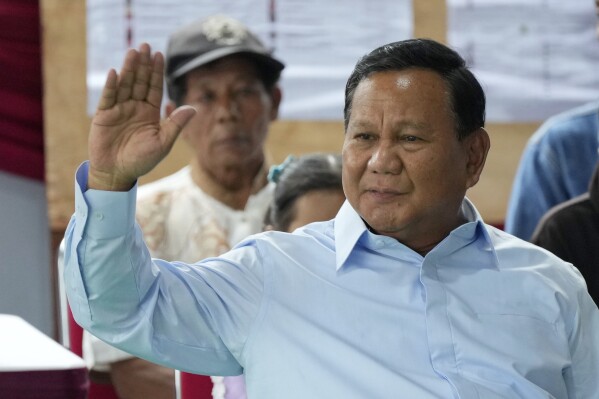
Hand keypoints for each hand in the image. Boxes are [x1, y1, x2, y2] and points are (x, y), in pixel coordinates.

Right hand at [87, 43, 195, 190]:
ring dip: (129, 69)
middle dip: (143, 64)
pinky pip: (108, 98)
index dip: (157, 72)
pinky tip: (116, 73)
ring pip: (125, 85)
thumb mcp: (163, 143)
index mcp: (150, 113)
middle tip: (146, 45)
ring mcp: (119, 110)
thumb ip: (175, 125)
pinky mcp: (104, 115)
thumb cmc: (142, 160)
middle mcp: (135, 107)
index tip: (160, 54)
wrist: (118, 173)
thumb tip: (194, 108)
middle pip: (140, 82)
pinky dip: (112, 86)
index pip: (155, 88)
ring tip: (133, 52)